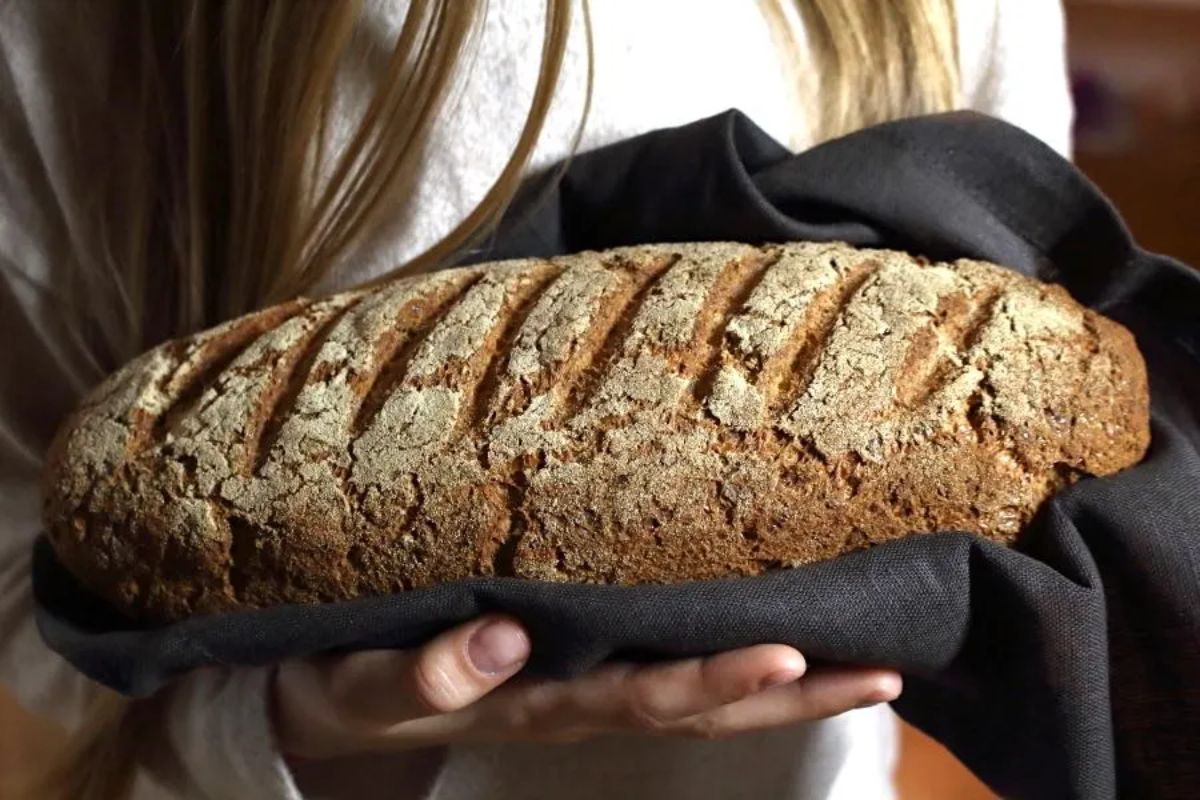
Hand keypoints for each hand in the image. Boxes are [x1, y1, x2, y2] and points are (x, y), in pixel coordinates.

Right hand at [273, 615, 900, 758]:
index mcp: (540, 703)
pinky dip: (735, 669)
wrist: (333, 701)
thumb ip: (431, 671)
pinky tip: (787, 648)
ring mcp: (585, 696)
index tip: (794, 653)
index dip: (720, 683)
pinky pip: (668, 676)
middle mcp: (580, 705)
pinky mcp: (577, 675)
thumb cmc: (351, 682)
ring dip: (787, 692)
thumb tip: (508, 635)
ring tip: (873, 668)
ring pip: (700, 702)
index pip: (646, 698)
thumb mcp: (370, 683)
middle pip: (703, 710)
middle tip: (883, 668)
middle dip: (793, 695)